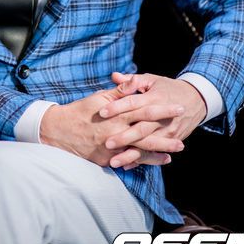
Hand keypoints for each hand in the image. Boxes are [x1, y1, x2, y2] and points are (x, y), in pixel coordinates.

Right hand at [39, 87, 185, 167]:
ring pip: (140, 150)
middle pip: (146, 134)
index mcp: (116, 114)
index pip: (144, 110)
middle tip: (183, 137)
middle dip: (166, 135)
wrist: (60, 132)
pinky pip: (129, 161)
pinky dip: (144, 161)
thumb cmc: (81, 111)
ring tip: (175, 151)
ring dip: (159, 151)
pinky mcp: (107, 160)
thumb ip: (119, 92)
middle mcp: (116, 132)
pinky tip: (157, 161)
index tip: (178, 107)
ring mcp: (112, 148)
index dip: (162, 109)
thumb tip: (134, 82)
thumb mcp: (99, 98)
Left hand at [98, 72, 206, 168]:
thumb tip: (114, 76)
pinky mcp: (171, 140)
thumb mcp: (152, 80)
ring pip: (147, 145)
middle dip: (124, 137)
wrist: (196, 99)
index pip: (133, 102)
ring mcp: (167, 130)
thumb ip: (132, 80)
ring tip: (114, 162)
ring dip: (130, 155)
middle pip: (141, 128)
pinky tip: (127, 165)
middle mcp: (161, 116)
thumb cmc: (168, 88)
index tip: (102, 112)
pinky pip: (155, 153)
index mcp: (154, 98)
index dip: (118, 107)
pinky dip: (141, 160)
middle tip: (106, 143)